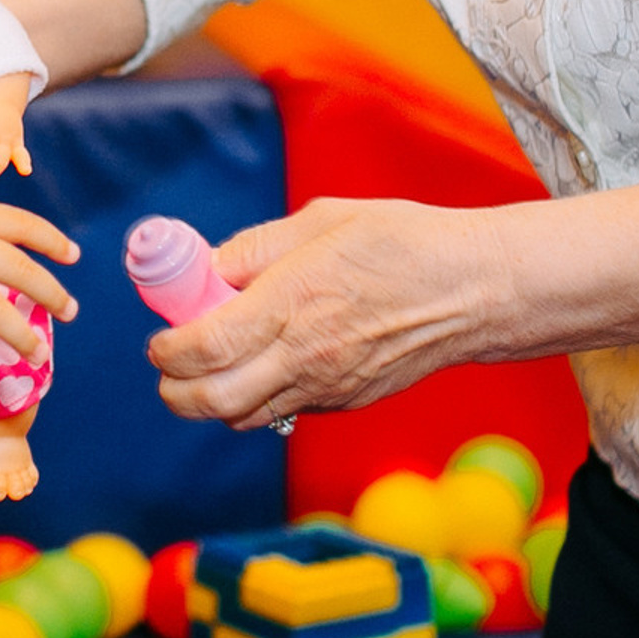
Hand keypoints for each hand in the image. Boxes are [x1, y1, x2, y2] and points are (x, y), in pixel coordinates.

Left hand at [146, 197, 504, 429]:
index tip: (160, 337)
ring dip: (212, 399)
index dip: (167, 349)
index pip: (204, 347)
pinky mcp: (347, 402)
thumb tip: (207, 268)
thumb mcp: (321, 220)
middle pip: (212, 401)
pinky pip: (282, 411)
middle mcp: (305, 355)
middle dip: (175, 389)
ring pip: (242, 417)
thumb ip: (254, 249)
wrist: (478, 290)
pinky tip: (265, 363)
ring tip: (212, 365)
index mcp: (292, 302)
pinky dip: (256, 398)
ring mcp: (327, 386)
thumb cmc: (404, 242)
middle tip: (169, 365)